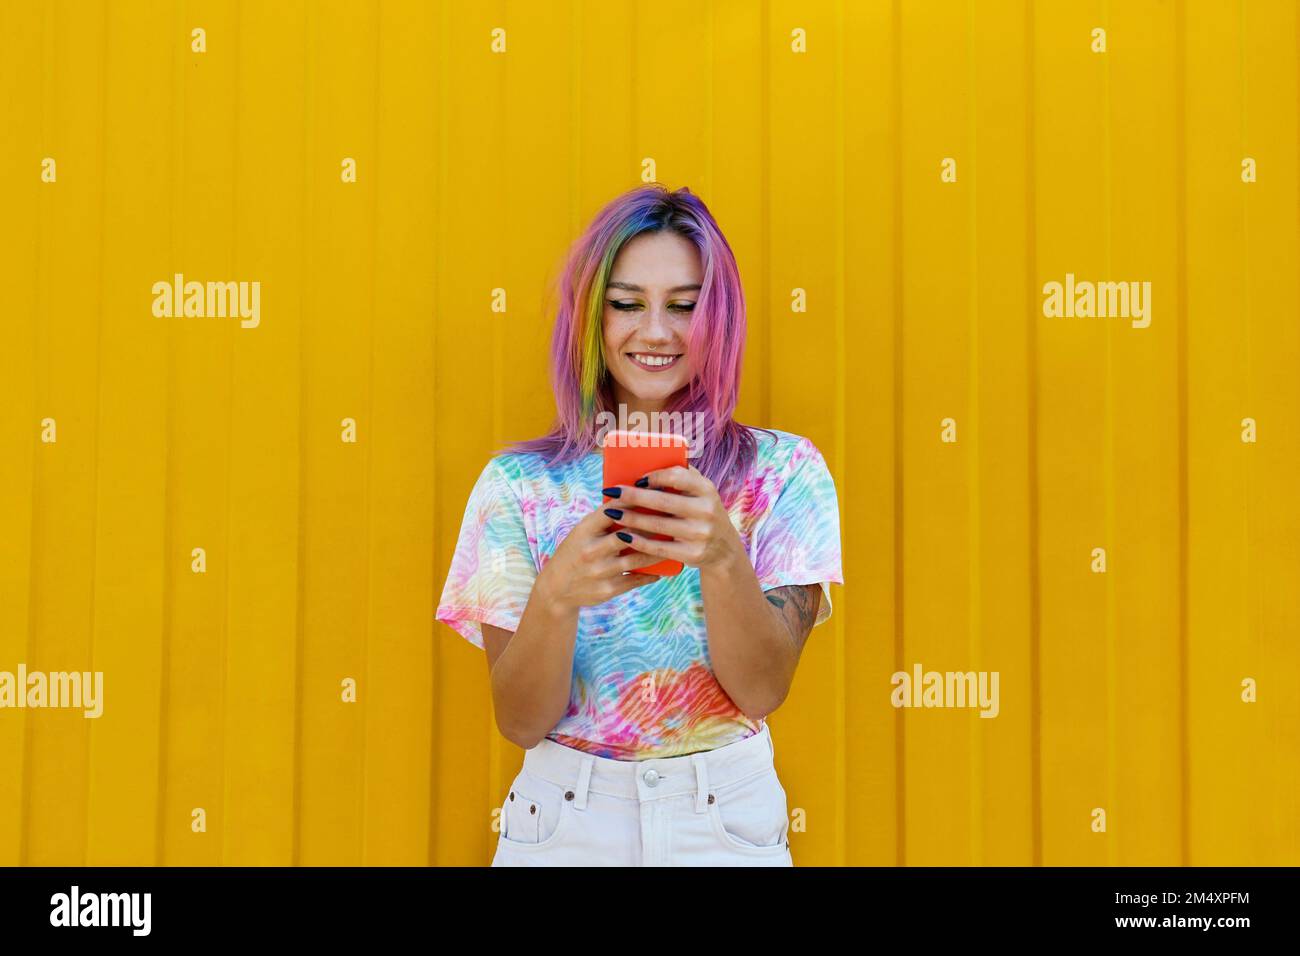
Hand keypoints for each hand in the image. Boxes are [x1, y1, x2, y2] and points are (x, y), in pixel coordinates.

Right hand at [534, 505, 660, 611]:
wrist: (556, 589)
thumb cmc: (575, 553)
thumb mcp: (581, 533)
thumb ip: (603, 521)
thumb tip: (633, 499)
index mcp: (584, 531)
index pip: (611, 510)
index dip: (633, 501)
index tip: (652, 494)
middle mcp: (591, 550)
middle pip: (628, 533)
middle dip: (652, 525)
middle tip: (672, 517)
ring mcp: (600, 571)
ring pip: (637, 558)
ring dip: (657, 550)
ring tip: (674, 542)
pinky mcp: (608, 589)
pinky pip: (636, 579)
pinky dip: (651, 574)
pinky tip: (663, 568)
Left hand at [601, 464, 744, 570]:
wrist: (725, 550)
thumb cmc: (703, 513)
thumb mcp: (702, 493)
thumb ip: (683, 477)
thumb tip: (649, 459)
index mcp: (707, 489)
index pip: (678, 477)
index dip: (655, 476)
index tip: (636, 479)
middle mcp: (707, 510)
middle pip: (663, 502)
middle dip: (633, 497)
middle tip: (611, 493)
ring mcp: (701, 534)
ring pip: (658, 525)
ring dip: (630, 519)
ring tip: (611, 514)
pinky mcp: (693, 554)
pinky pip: (660, 548)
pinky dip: (639, 542)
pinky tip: (623, 536)